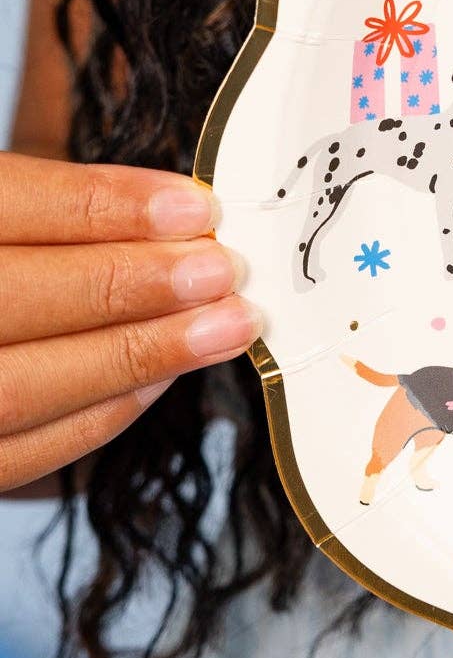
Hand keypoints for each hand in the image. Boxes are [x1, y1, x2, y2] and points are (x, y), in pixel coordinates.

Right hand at [0, 153, 260, 492]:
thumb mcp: (2, 210)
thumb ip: (59, 206)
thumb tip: (176, 214)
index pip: (5, 205)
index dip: (103, 206)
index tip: (197, 209)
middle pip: (12, 298)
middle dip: (129, 285)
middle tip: (222, 272)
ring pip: (21, 386)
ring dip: (138, 355)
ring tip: (225, 325)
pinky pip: (22, 453)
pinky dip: (103, 414)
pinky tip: (165, 378)